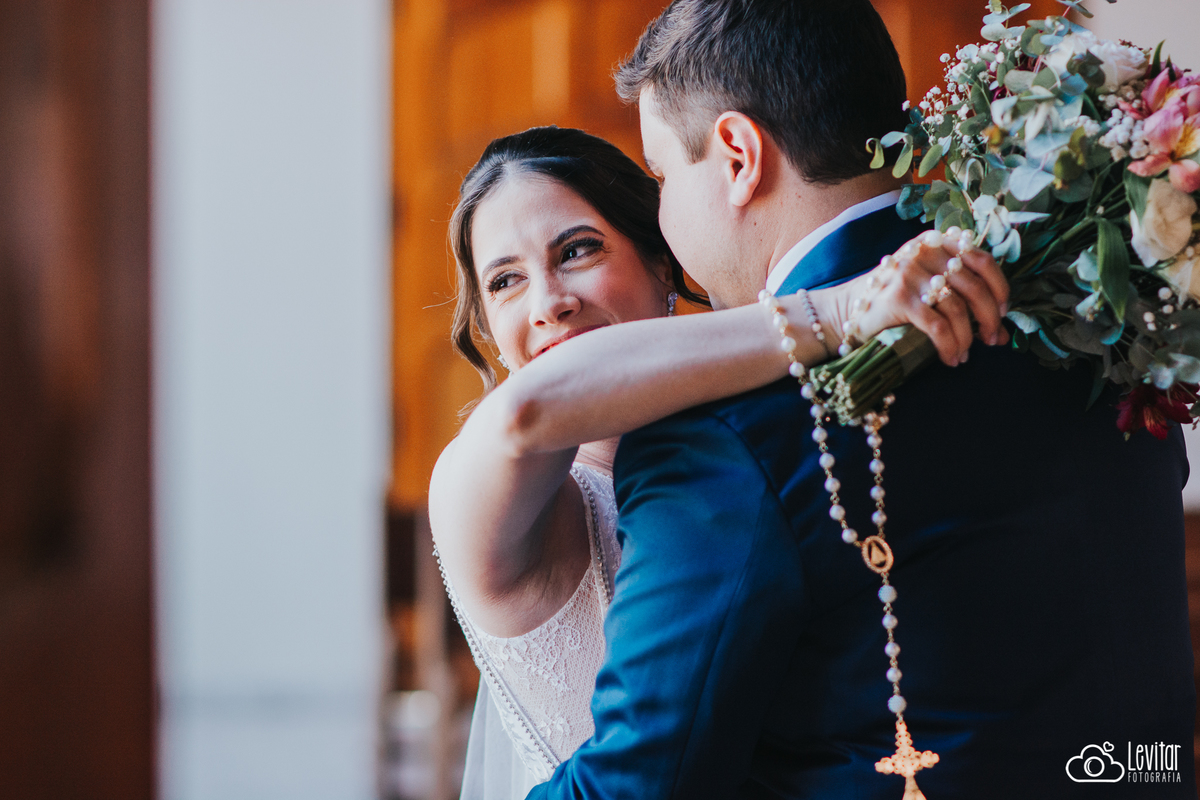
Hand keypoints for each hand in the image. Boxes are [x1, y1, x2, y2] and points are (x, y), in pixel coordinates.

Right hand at [814, 227, 1010, 366]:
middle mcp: (924, 253)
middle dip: (989, 319)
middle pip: (974, 287)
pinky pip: (938, 326)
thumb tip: (1004, 335)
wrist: (845, 312)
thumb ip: (964, 302)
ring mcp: (910, 274)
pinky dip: (950, 345)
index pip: (983, 260)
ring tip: (964, 355)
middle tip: (991, 340)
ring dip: (967, 338)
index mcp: (936, 243)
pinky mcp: (899, 298)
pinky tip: (950, 359)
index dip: (999, 288)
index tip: (1002, 313)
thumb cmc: (892, 303)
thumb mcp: (928, 292)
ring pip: (957, 309)